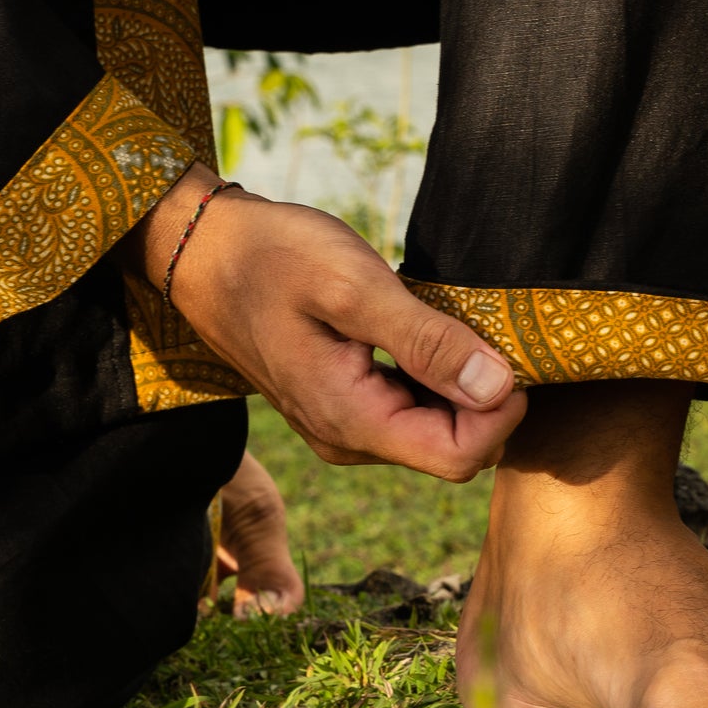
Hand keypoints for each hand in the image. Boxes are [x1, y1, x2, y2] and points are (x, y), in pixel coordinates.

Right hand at [127, 166, 525, 477]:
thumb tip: (497, 387)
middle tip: (486, 327)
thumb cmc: (272, 257)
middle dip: (486, 399)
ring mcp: (343, 426)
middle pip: (454, 449)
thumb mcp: (354, 288)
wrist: (203, 249)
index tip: (504, 348)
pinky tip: (428, 330)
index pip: (460, 457)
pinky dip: (435, 378)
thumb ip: (427, 342)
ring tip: (454, 321)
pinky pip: (411, 411)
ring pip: (436, 431)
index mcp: (351, 421)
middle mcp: (348, 440)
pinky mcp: (343, 405)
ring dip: (461, 386)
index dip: (500, 411)